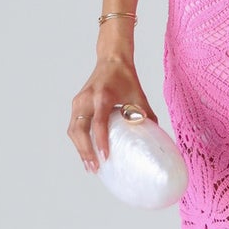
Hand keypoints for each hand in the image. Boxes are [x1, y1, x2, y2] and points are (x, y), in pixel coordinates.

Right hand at [68, 58, 158, 172]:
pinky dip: (79, 141)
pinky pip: (74, 126)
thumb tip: (155, 136)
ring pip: (73, 130)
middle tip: (95, 168)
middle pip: (80, 130)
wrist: (111, 59)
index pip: (99, 122)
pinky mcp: (76, 104)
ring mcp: (78, 102)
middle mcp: (87, 99)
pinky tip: (86, 153)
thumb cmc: (125, 77)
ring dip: (80, 149)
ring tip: (90, 166)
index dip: (100, 140)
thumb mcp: (139, 95)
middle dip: (86, 151)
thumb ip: (146, 115)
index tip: (104, 157)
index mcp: (103, 96)